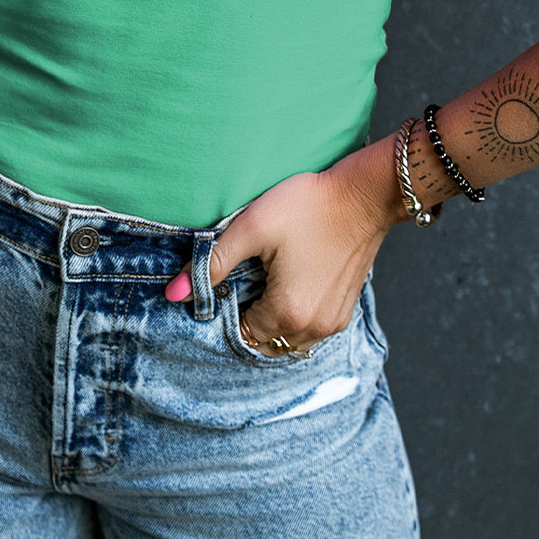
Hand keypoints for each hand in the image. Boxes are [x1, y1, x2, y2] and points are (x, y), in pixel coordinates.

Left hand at [165, 137, 406, 356]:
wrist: (365, 195)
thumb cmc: (309, 206)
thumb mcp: (252, 228)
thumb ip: (211, 263)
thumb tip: (173, 293)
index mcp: (286, 313)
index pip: (239, 335)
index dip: (223, 314)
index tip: (221, 286)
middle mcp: (312, 328)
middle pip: (263, 343)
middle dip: (245, 321)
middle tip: (238, 285)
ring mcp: (332, 322)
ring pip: (286, 340)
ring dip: (269, 322)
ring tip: (261, 284)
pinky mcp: (344, 310)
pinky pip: (308, 331)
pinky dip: (291, 317)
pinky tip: (284, 286)